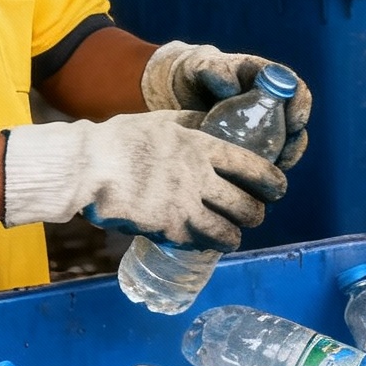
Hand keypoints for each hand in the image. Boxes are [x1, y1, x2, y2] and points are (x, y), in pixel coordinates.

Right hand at [3, 111, 284, 248]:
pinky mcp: (167, 228)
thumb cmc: (120, 140)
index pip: (252, 167)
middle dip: (255, 213)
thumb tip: (210, 122)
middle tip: (254, 214)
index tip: (278, 188)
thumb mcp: (161, 121)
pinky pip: (198, 241)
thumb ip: (190, 123)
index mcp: (201, 147)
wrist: (87, 166)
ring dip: (235, 235)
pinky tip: (207, 243)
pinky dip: (207, 244)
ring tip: (235, 236)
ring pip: (227, 229)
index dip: (272, 181)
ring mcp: (185, 205)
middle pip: (246, 204)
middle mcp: (200, 177)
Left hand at [140, 40, 311, 168]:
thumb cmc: (192, 73)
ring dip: (281, 163)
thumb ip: (213, 70)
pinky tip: (251, 182)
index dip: (300, 107)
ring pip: (284, 147)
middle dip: (295, 144)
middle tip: (283, 158)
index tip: (293, 123)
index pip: (295, 90)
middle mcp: (270, 104)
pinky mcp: (249, 146)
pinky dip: (262, 173)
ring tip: (269, 173)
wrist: (174, 92)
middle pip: (295, 125)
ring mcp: (261, 127)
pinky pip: (264, 162)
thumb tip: (231, 89)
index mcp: (266, 79)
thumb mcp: (199, 66)